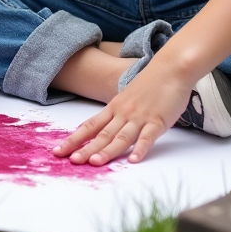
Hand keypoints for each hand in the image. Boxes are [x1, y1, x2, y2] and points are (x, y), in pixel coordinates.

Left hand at [53, 65, 193, 165]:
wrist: (171, 67)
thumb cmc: (151, 82)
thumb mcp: (128, 97)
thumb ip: (118, 113)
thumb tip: (107, 128)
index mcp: (114, 108)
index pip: (90, 126)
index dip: (74, 139)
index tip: (59, 150)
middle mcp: (123, 113)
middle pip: (102, 134)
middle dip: (86, 149)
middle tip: (72, 161)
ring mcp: (140, 117)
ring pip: (121, 138)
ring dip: (108, 151)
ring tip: (95, 163)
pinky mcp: (158, 120)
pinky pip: (147, 137)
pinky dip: (140, 149)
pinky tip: (133, 160)